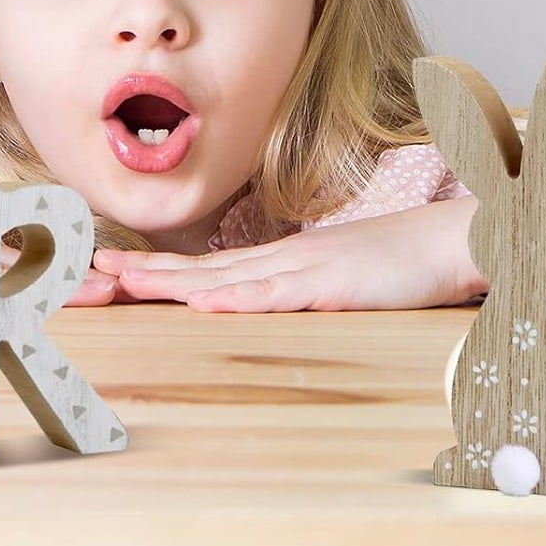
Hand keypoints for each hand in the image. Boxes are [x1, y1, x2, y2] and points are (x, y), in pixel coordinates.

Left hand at [92, 198, 484, 312]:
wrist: (450, 240)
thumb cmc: (399, 264)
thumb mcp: (339, 281)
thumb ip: (303, 291)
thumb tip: (268, 305)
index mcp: (282, 260)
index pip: (211, 269)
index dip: (162, 272)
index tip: (116, 273)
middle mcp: (283, 258)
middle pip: (204, 270)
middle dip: (148, 274)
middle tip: (94, 276)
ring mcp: (305, 268)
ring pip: (228, 279)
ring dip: (176, 285)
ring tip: (129, 286)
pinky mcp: (332, 285)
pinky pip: (280, 294)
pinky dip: (241, 301)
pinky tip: (207, 306)